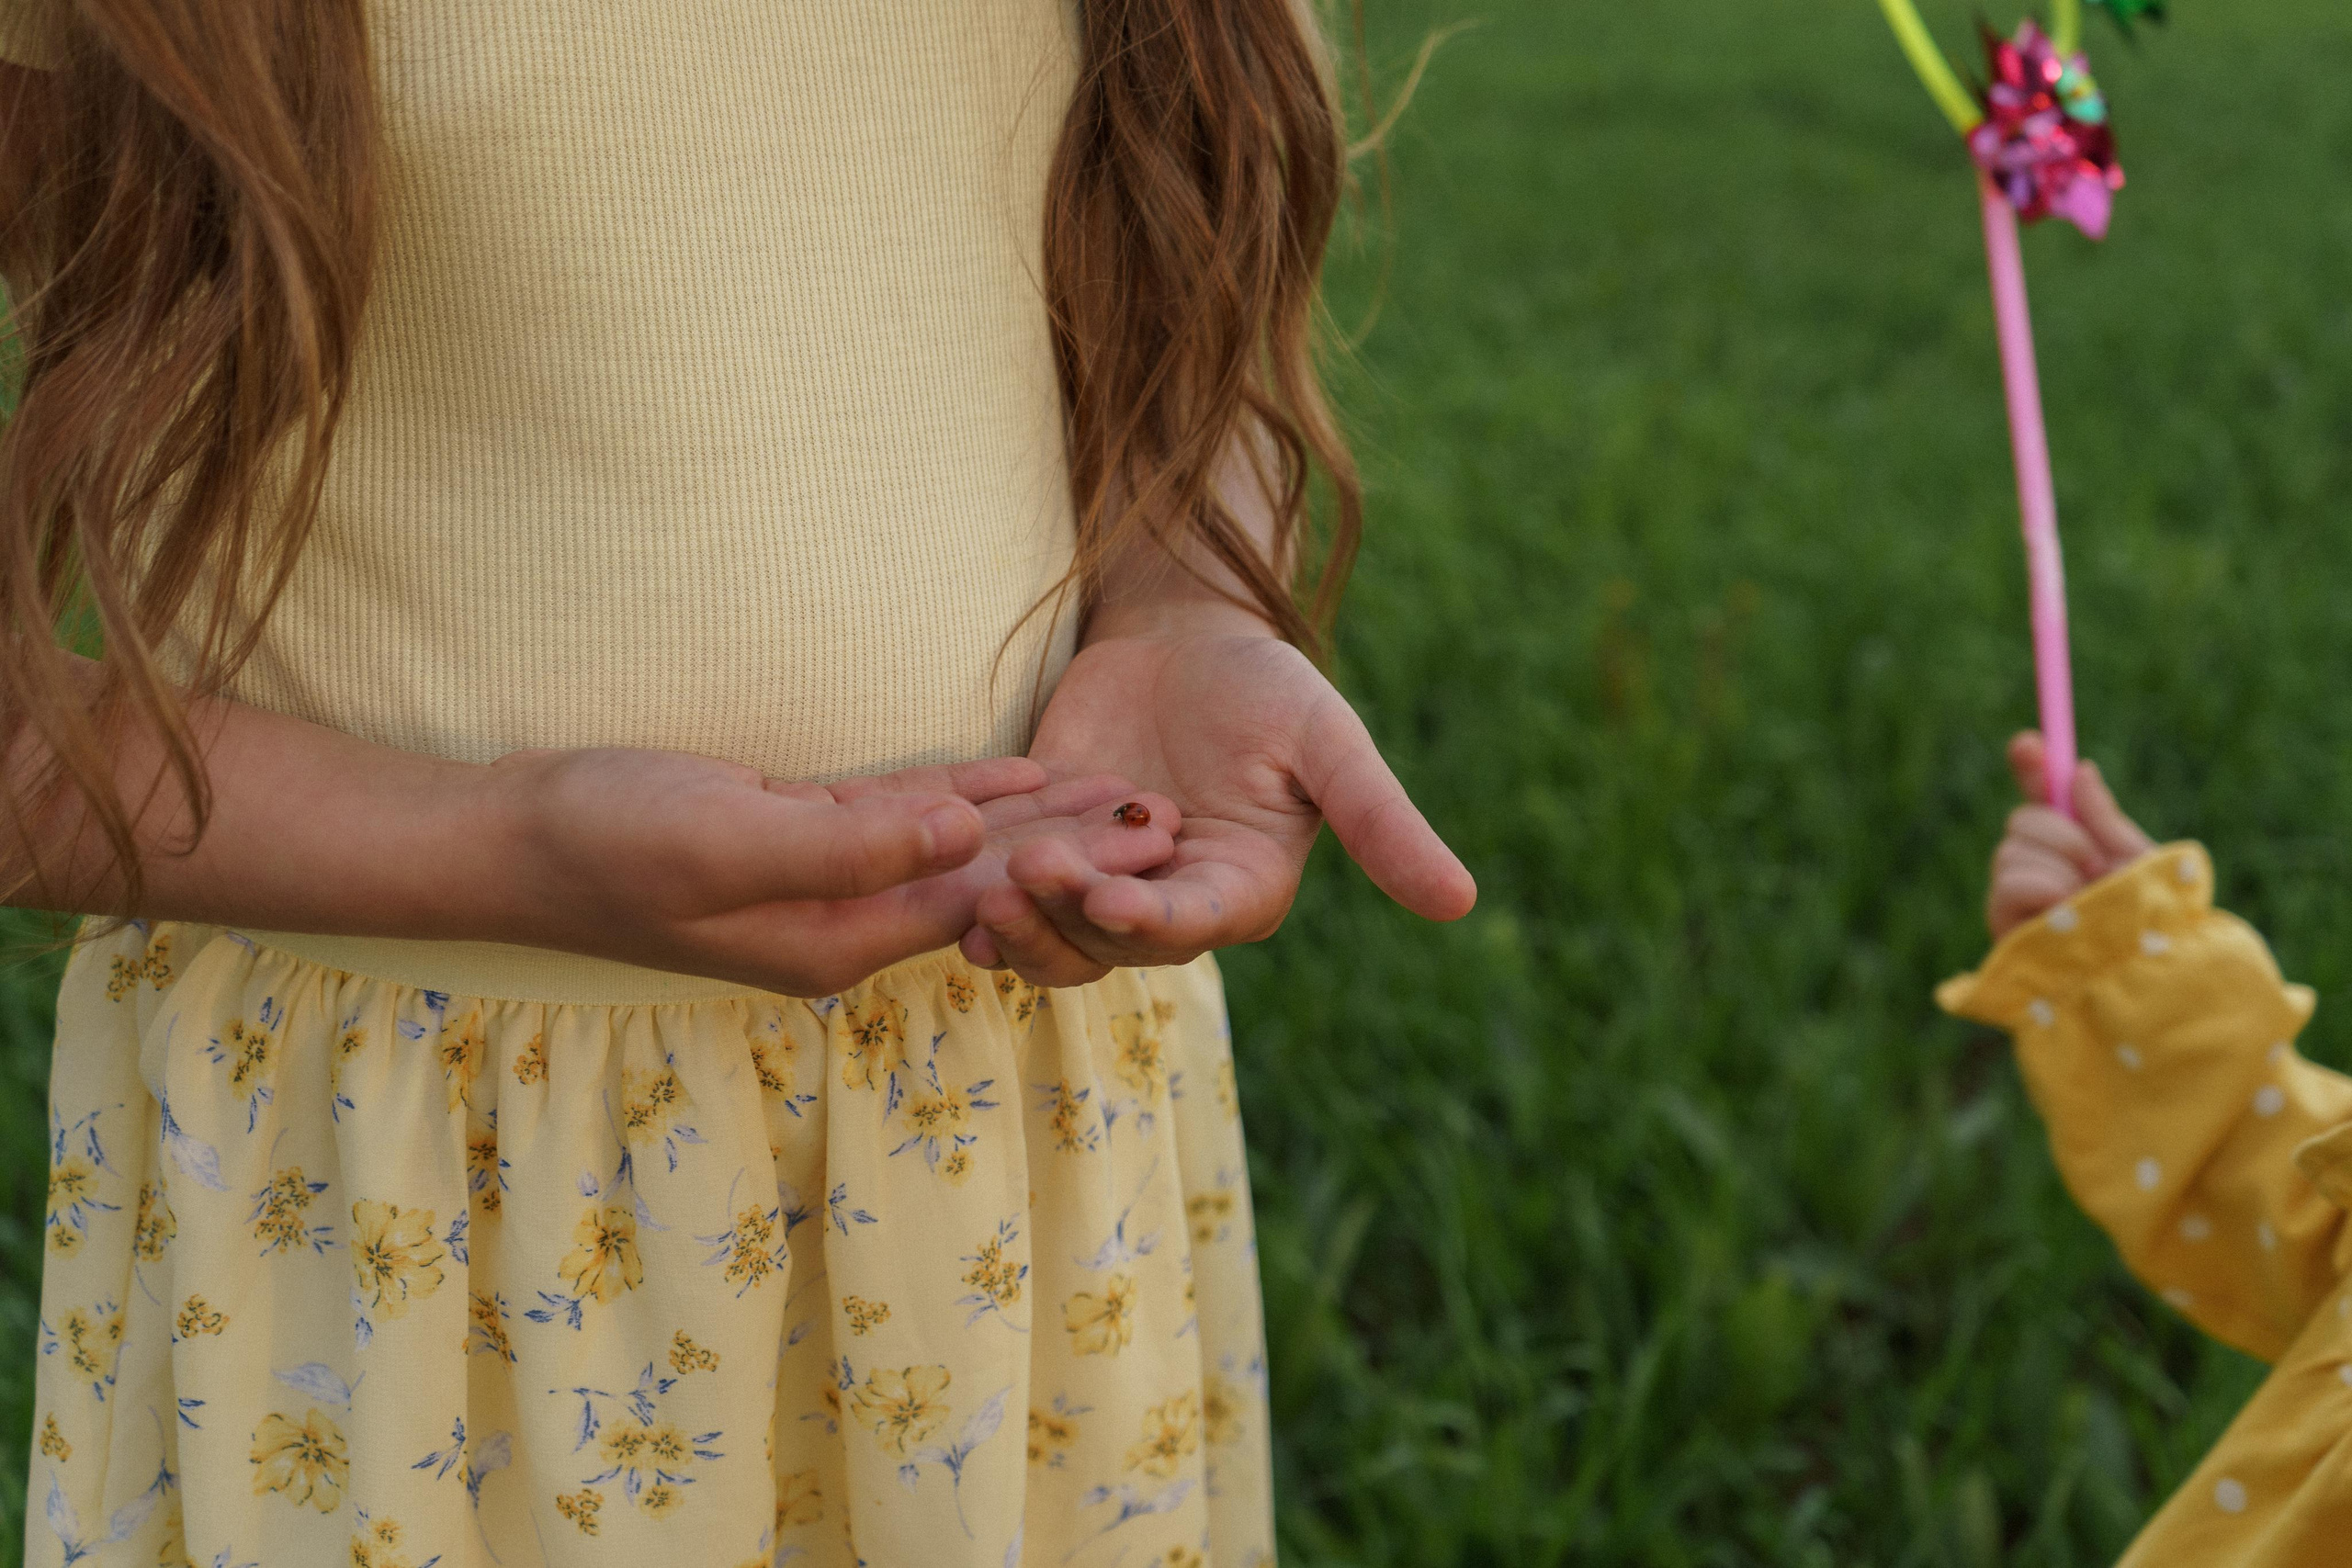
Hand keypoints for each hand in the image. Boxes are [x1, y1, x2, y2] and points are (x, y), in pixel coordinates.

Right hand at [480, 747, 1178, 995]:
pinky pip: (903, 818)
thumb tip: (967, 837)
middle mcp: (843, 922)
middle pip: (985, 881)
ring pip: (953, 848)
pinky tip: (1021, 773)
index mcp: (839, 939)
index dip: (1073, 868)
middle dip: (1077, 849)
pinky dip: (966, 794)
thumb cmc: (605, 840)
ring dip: (1036, 819)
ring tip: (1122, 788)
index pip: (985, 904)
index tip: (1152, 837)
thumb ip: (851, 845)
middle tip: (1168, 810)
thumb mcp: (728, 839)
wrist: (512, 837)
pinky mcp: (797, 838)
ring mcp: (820, 882)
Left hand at [961, 628, 1476, 985]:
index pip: (1194, 926)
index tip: (1114, 898)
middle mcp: (1173, 906)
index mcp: (1243, 891)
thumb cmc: (1265, 683)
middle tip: (1024, 874)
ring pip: (1055, 941)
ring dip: (1020, 928)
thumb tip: (1464, 903)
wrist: (1181, 638)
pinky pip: (1011, 902)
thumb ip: (1382, 822)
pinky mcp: (1046, 860)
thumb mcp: (1328, 741)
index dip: (1151, 921)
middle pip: (1112, 944)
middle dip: (1068, 917)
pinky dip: (982, 903)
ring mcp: (1103, 888)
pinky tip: (953, 887)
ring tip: (984, 891)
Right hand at [1986, 730, 2155, 939]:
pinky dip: (2041, 887)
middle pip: (2022, 819)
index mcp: (2076, 851)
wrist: (2150, 976)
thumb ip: (2104, 818)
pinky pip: (2007, 881)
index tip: (2030, 744)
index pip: (2044, 801)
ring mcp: (2020, 901)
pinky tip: (2064, 909)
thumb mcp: (2138, 861)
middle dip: (2061, 832)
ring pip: (2011, 848)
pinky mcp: (2006, 929)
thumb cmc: (2154, 926)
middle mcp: (2042, 871)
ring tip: (2086, 899)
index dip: (2034, 769)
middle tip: (2096, 863)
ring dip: (2058, 866)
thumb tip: (2081, 771)